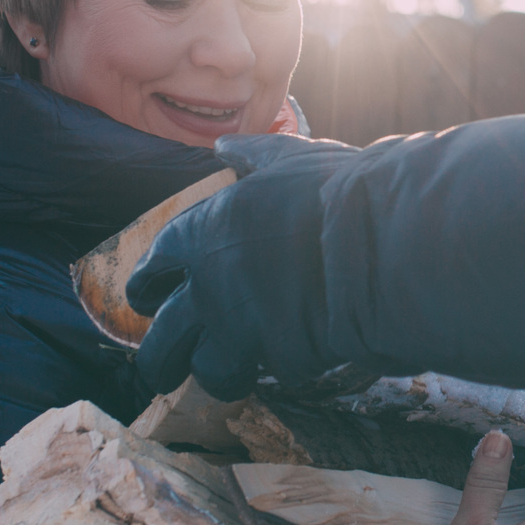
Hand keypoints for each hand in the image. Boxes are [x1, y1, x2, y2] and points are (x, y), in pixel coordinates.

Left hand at [130, 133, 360, 394]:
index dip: (146, 288)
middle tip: (164, 367)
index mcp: (201, 234)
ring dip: (213, 373)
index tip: (147, 300)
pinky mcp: (276, 358)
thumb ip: (251, 157)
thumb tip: (224, 146)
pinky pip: (266, 371)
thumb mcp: (287, 159)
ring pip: (203, 368)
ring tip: (225, 377)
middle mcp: (207, 286)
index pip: (152, 268)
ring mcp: (238, 326)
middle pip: (162, 338)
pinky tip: (289, 358)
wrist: (378, 242)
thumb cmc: (335, 192)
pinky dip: (274, 367)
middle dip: (159, 358)